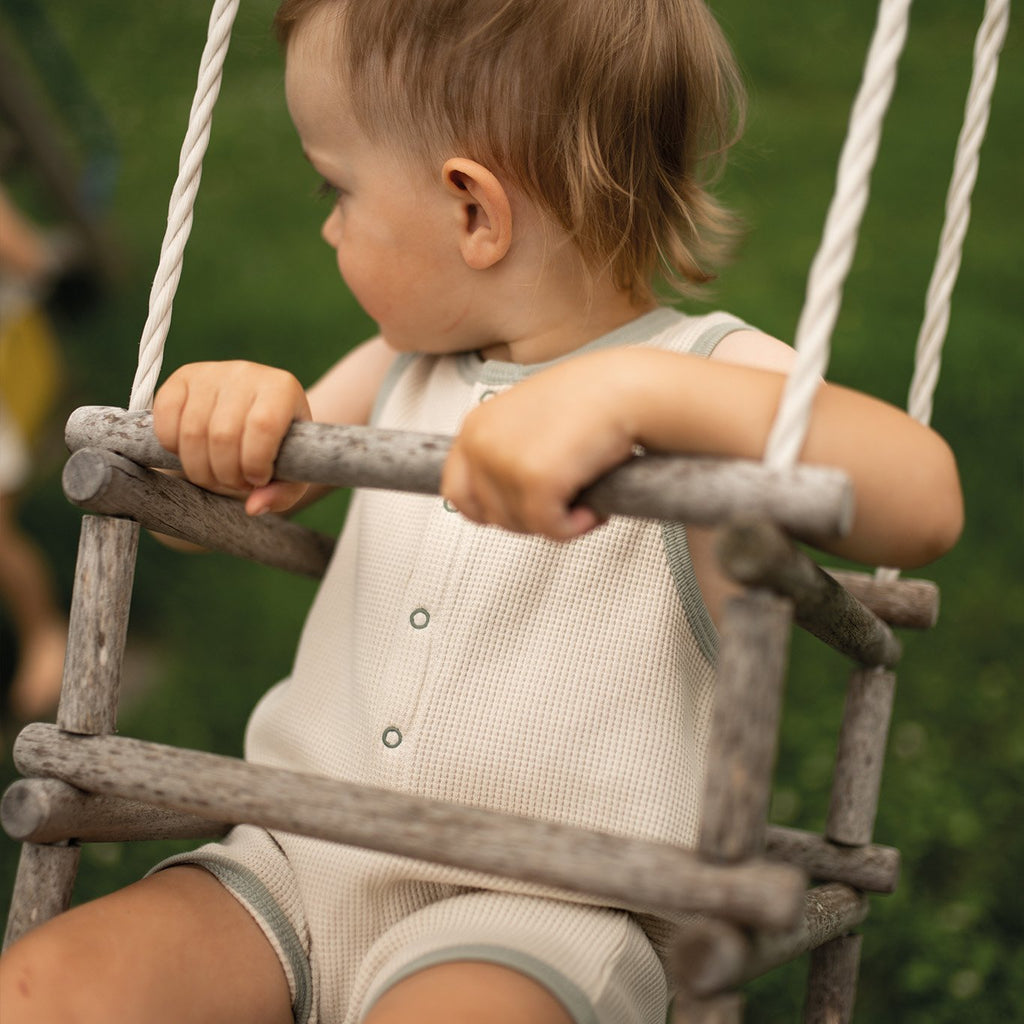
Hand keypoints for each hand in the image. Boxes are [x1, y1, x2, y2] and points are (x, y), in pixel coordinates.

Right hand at [153, 360, 310, 514]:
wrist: (253, 414)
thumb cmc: (278, 447)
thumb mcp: (292, 471)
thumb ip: (282, 493)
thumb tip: (253, 507)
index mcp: (281, 388)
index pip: (263, 426)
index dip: (255, 462)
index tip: (257, 480)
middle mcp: (246, 373)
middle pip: (222, 435)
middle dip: (226, 474)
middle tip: (236, 483)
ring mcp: (210, 373)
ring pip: (192, 433)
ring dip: (201, 470)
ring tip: (217, 475)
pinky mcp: (181, 378)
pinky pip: (165, 423)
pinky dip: (174, 450)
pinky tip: (194, 455)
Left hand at [441, 351, 640, 539]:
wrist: (626, 388)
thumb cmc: (590, 400)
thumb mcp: (529, 420)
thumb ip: (507, 452)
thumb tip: (505, 497)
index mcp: (476, 426)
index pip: (457, 491)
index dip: (488, 510)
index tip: (516, 511)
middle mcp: (481, 442)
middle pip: (490, 514)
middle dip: (529, 516)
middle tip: (563, 502)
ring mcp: (504, 461)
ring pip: (520, 524)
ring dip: (555, 521)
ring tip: (582, 496)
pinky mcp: (535, 480)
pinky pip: (550, 529)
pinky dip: (574, 528)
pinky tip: (592, 510)